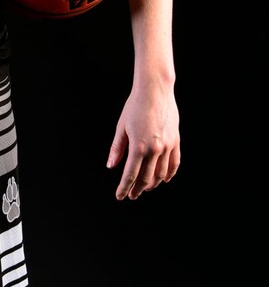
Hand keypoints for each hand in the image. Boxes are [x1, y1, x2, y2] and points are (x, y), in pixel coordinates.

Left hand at [107, 80, 179, 200]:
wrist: (155, 90)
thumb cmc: (135, 106)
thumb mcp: (121, 127)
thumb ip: (117, 149)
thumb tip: (110, 166)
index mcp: (138, 147)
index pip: (130, 175)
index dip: (124, 188)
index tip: (120, 196)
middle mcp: (154, 149)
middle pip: (146, 178)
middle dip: (137, 189)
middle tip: (132, 195)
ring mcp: (167, 146)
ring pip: (161, 173)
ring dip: (153, 184)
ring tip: (145, 188)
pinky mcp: (175, 141)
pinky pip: (174, 163)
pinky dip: (170, 174)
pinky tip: (164, 179)